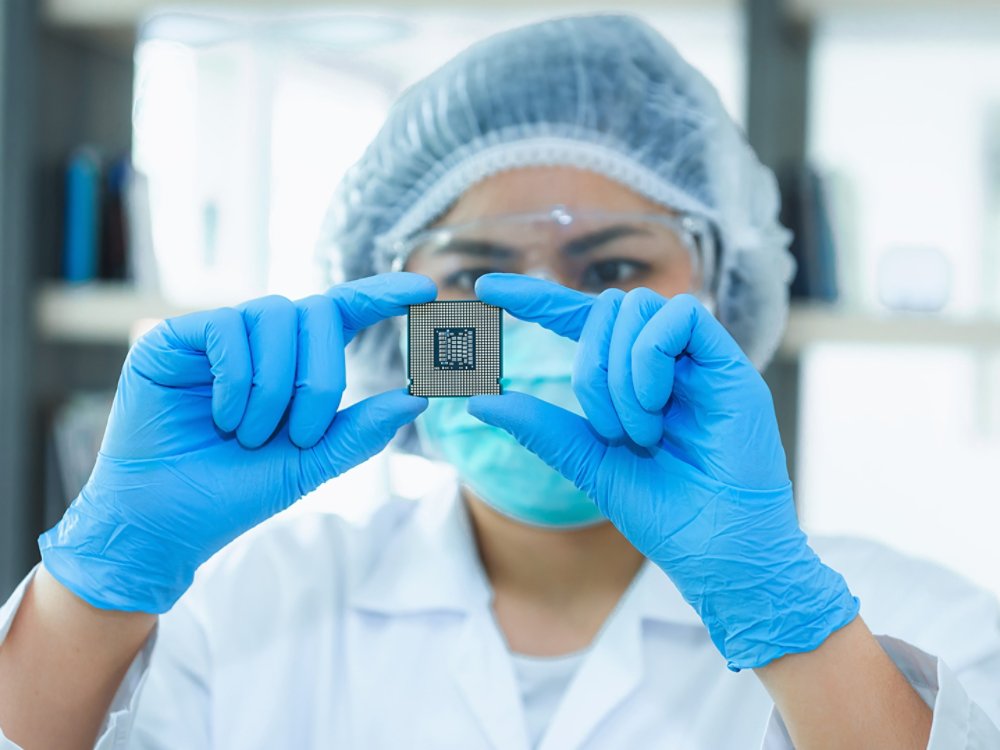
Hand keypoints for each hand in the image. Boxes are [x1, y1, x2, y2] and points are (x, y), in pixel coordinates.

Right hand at [39, 273, 435, 613]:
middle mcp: (260, 342)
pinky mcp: (174, 339)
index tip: (427, 289)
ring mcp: (217, 336)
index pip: (344, 312)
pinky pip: (226, 329)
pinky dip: (235, 379)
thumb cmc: (235, 492)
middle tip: (300, 433)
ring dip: (274, 387)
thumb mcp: (310, 463)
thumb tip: (418, 397)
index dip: (383, 294)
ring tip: (249, 435)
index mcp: (295, 364)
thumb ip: (360, 431)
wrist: (166, 522)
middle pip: (316, 312)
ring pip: (274, 315)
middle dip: (321, 376)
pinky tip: (222, 417)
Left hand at [468, 274, 857, 669]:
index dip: (536, 298)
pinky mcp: (729, 364)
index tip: (485, 287)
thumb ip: (543, 428)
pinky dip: (651, 357)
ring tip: (640, 433)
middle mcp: (664, 361)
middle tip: (608, 430)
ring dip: (620, 374)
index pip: (579, 318)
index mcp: (630, 378)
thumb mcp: (591, 464)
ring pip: (638, 308)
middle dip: (590, 368)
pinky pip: (680, 317)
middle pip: (606, 309)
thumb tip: (480, 400)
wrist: (717, 552)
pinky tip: (657, 406)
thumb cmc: (664, 514)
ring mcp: (697, 359)